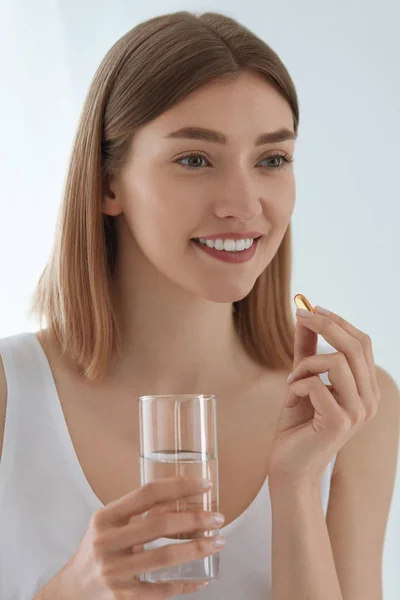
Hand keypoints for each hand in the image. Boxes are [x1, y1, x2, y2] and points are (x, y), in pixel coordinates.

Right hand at [57, 476, 224, 598]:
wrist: (73, 589)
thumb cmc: (99, 548)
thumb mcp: (110, 523)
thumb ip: (139, 512)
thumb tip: (184, 497)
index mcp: (106, 517)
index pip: (147, 493)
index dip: (179, 486)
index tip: (204, 484)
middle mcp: (108, 542)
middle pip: (159, 524)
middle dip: (195, 519)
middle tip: (217, 519)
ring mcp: (115, 572)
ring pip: (164, 557)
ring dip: (197, 548)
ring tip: (218, 542)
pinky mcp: (123, 597)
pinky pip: (162, 591)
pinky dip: (186, 584)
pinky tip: (203, 578)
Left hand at [268, 306, 380, 484]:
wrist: (289, 465)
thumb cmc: (297, 423)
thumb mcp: (302, 378)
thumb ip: (306, 349)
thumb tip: (304, 315)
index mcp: (365, 388)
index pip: (362, 342)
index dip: (338, 321)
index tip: (311, 308)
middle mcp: (369, 400)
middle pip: (355, 345)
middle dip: (324, 324)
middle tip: (299, 316)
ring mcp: (358, 412)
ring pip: (335, 361)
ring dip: (304, 365)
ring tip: (292, 382)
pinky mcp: (340, 423)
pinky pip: (315, 384)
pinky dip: (296, 385)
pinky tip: (292, 399)